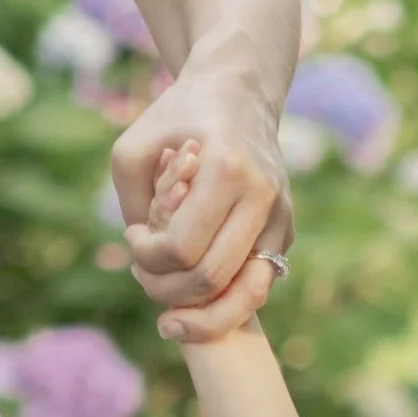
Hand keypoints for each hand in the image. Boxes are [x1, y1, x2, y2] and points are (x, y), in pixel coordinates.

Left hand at [114, 58, 291, 342]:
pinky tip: (192, 294)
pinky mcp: (286, 233)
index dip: (146, 258)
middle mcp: (264, 197)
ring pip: (249, 296)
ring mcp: (281, 218)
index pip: (182, 247)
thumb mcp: (134, 148)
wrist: (240, 92)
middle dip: (167, 291)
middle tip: (142, 274)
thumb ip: (132, 204)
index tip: (131, 238)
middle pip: (212, 278)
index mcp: (228, 169)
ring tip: (170, 324)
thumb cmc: (179, 118)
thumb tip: (149, 258)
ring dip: (204, 318)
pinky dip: (222, 302)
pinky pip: (256, 286)